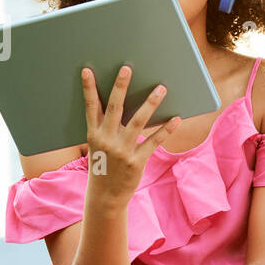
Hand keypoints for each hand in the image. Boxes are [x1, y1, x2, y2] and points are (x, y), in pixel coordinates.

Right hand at [82, 65, 180, 204]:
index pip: (90, 107)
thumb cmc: (104, 166)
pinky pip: (153, 141)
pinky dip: (166, 130)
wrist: (105, 196)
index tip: (88, 70)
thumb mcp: (98, 147)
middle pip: (114, 108)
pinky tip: (176, 118)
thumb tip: (122, 105)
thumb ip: (107, 127)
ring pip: (138, 121)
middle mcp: (106, 140)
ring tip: (161, 88)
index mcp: (94, 134)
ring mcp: (122, 150)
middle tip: (127, 68)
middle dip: (120, 87)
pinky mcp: (136, 161)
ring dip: (151, 103)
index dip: (89, 89)